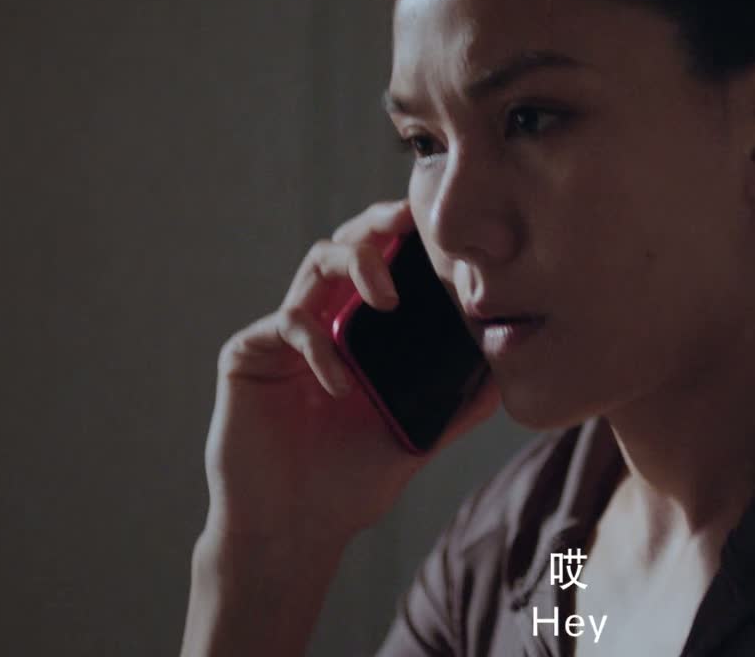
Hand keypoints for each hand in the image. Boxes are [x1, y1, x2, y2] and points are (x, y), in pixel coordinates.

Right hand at [202, 200, 500, 545]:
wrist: (293, 530)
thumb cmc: (347, 485)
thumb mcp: (416, 437)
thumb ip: (456, 404)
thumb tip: (506, 371)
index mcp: (358, 333)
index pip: (384, 266)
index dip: (409, 240)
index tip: (445, 229)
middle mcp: (320, 322)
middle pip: (347, 244)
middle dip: (379, 226)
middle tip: (410, 223)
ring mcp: (282, 335)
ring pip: (315, 264)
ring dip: (356, 265)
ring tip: (388, 300)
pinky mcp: (247, 356)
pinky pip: (285, 326)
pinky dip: (320, 347)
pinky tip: (342, 387)